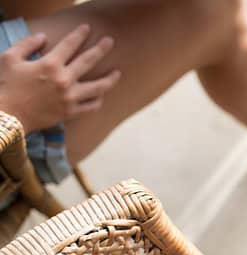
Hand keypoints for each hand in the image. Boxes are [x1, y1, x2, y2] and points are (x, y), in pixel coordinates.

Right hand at [0, 24, 119, 131]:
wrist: (7, 116)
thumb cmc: (5, 86)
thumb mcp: (9, 58)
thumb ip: (27, 44)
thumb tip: (43, 37)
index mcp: (49, 64)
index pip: (69, 45)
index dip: (80, 34)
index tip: (87, 28)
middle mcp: (64, 80)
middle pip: (89, 61)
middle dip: (101, 48)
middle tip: (110, 41)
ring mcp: (70, 97)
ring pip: (98, 87)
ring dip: (110, 79)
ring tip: (118, 73)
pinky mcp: (71, 113)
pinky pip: (91, 107)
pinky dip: (98, 101)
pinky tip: (101, 96)